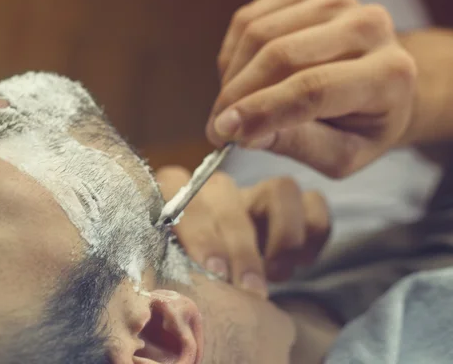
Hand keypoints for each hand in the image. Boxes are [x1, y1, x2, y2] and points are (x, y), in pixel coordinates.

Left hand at [156, 166, 330, 292]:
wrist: (225, 284)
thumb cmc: (193, 279)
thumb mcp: (175, 273)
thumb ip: (168, 268)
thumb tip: (164, 294)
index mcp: (177, 195)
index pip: (177, 185)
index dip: (198, 229)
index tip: (211, 272)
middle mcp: (216, 187)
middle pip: (229, 191)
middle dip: (242, 247)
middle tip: (247, 289)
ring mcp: (257, 191)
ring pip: (283, 189)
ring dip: (283, 239)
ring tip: (274, 275)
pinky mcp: (294, 202)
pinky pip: (315, 204)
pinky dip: (312, 237)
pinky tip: (298, 265)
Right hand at [207, 0, 416, 177]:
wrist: (377, 83)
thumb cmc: (360, 125)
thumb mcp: (340, 155)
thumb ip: (298, 145)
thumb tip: (246, 134)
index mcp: (388, 74)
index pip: (313, 89)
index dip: (262, 110)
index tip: (223, 133)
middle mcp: (369, 26)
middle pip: (280, 56)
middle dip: (237, 95)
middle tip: (217, 127)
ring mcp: (337, 0)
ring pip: (258, 35)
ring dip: (232, 77)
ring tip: (231, 107)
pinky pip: (249, 19)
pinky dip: (233, 55)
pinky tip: (239, 79)